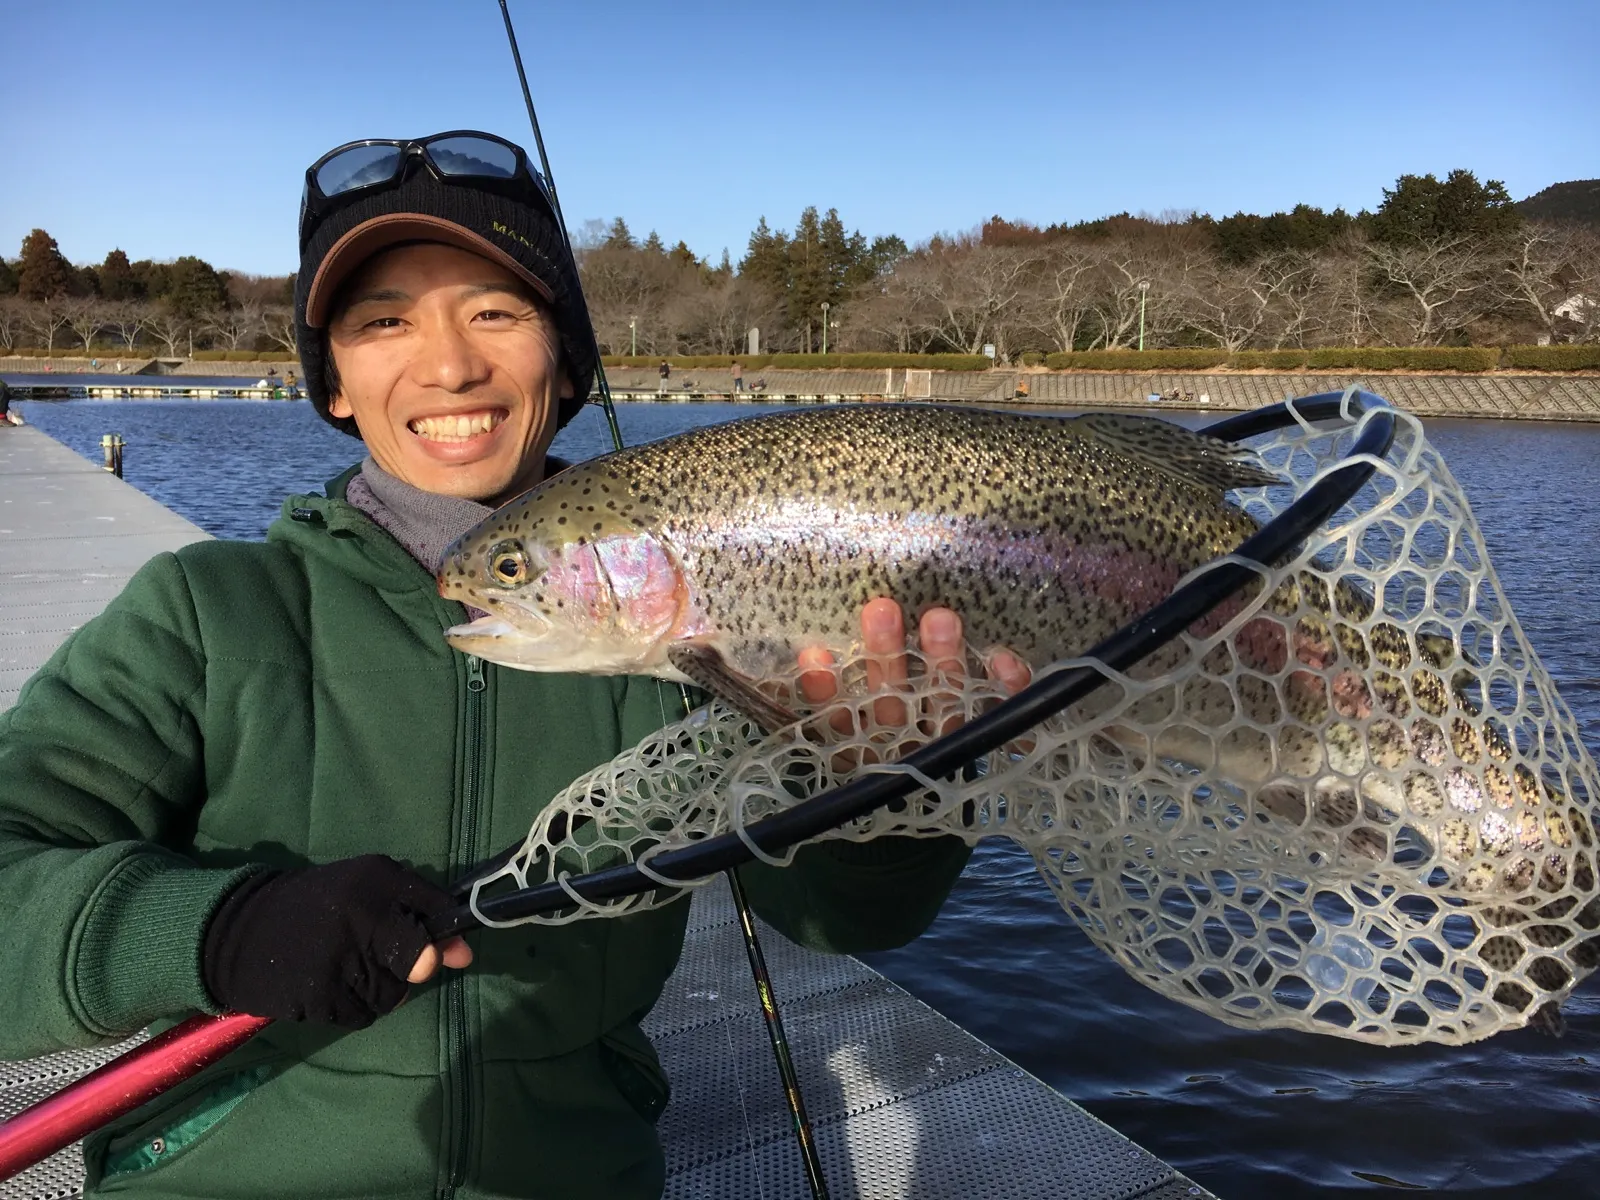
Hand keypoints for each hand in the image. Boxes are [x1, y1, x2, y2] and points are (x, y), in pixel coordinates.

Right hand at [202, 855, 472, 1027]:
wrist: (238, 931)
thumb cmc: (316, 908)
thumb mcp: (364, 892)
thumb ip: (417, 916)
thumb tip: (464, 957)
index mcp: (376, 878)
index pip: (436, 909)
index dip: (444, 931)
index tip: (442, 943)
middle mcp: (361, 915)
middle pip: (420, 959)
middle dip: (414, 966)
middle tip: (384, 959)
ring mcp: (339, 958)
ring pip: (394, 993)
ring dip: (379, 988)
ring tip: (347, 967)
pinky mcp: (320, 996)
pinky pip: (364, 1015)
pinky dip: (354, 1007)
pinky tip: (329, 985)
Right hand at [796, 598, 1031, 747]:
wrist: (959, 794)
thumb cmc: (899, 733)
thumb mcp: (860, 722)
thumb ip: (836, 697)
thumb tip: (809, 654)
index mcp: (868, 749)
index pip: (841, 722)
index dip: (827, 693)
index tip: (814, 655)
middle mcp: (905, 751)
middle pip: (893, 708)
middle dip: (886, 658)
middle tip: (881, 610)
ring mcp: (949, 749)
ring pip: (944, 709)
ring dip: (942, 664)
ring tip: (940, 618)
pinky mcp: (994, 745)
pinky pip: (1000, 718)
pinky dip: (1004, 689)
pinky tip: (1002, 658)